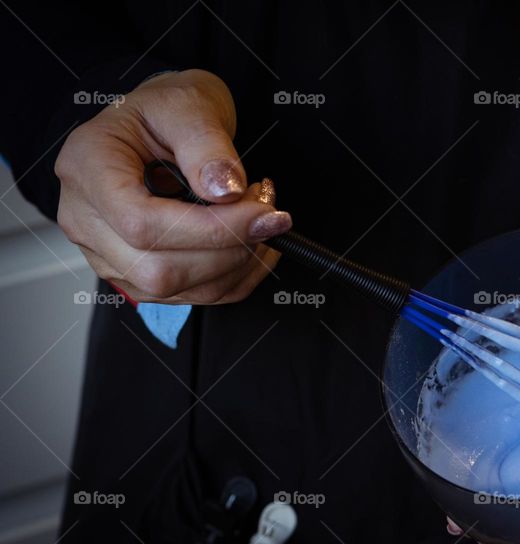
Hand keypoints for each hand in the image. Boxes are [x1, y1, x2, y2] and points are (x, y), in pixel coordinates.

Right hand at [54, 69, 291, 303]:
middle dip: (229, 248)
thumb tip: (225, 190)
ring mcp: (107, 254)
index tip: (262, 213)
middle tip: (267, 210)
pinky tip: (256, 242)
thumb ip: (206, 145)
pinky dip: (237, 276)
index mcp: (88, 168)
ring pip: (178, 290)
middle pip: (158, 268)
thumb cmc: (168, 109)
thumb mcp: (189, 104)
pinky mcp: (136, 275)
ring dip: (237, 263)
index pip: (142, 224)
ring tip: (261, 218)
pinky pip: (193, 295)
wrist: (162, 123)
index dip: (210, 229)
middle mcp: (86, 218)